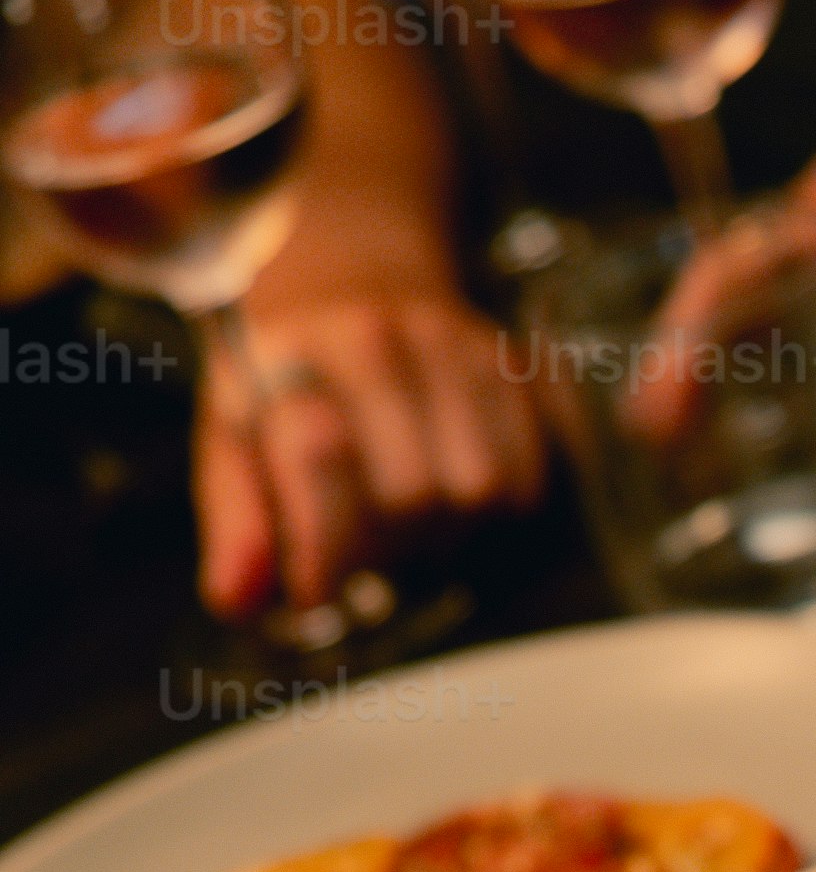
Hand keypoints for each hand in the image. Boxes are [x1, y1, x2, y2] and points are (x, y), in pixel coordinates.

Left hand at [196, 285, 547, 622]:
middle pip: (408, 492)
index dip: (321, 544)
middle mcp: (369, 337)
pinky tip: (455, 477)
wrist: (351, 278)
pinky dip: (497, 500)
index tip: (316, 587)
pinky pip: (524, 474)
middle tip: (368, 524)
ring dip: (447, 522)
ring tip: (413, 503)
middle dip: (389, 535)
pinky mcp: (504, 360)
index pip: (318, 454)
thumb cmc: (290, 385)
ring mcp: (445, 342)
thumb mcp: (236, 443)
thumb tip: (237, 593)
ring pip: (475, 490)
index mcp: (285, 357)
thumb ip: (238, 521)